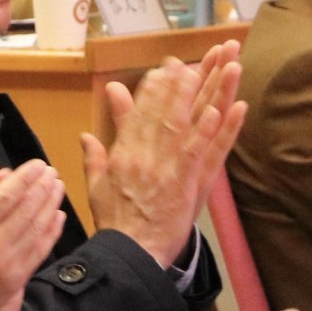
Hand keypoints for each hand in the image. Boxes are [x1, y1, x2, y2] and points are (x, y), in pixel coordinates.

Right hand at [0, 159, 65, 310]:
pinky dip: (51, 232)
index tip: (37, 165)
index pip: (4, 198)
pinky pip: (39, 252)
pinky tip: (57, 217)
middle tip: (51, 170)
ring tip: (58, 186)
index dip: (24, 178)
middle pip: (25, 209)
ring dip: (50, 204)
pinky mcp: (14, 282)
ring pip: (36, 228)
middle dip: (41, 187)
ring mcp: (6, 266)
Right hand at [82, 40, 246, 267]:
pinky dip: (214, 129)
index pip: (141, 112)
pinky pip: (203, 151)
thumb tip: (86, 134)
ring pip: (188, 122)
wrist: (129, 255)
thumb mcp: (96, 186)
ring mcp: (168, 168)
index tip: (166, 66)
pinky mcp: (187, 184)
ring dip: (206, 93)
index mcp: (125, 154)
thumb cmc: (114, 223)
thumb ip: (94, 157)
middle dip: (183, 80)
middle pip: (167, 109)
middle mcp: (146, 155)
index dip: (155, 88)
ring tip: (220, 68)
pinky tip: (225, 109)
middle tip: (199, 55)